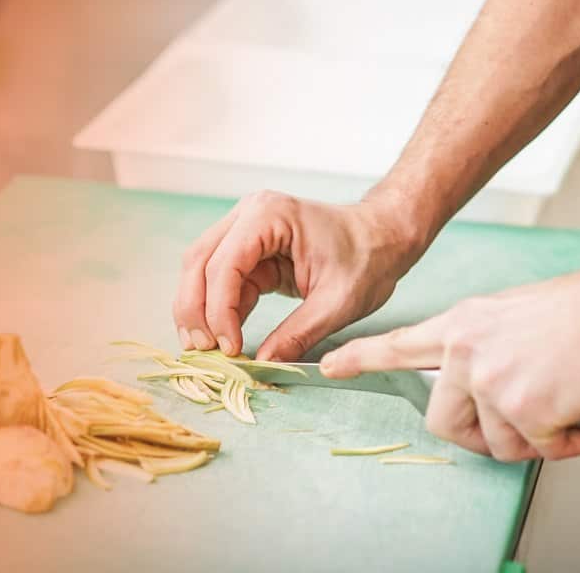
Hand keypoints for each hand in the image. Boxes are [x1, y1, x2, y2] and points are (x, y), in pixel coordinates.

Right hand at [172, 190, 423, 360]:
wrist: (383, 237)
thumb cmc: (368, 258)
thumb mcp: (338, 303)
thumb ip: (299, 334)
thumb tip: (264, 363)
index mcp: (270, 215)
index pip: (224, 264)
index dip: (218, 309)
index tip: (228, 347)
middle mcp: (249, 214)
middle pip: (200, 262)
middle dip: (195, 309)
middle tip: (202, 350)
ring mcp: (245, 229)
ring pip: (201, 270)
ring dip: (198, 309)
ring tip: (203, 347)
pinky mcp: (249, 249)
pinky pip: (221, 279)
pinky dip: (217, 309)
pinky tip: (222, 337)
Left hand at [319, 269, 579, 460]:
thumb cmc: (578, 311)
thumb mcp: (509, 314)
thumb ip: (484, 348)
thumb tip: (490, 391)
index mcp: (460, 326)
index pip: (397, 344)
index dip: (360, 358)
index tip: (328, 366)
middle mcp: (464, 354)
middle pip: (443, 421)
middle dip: (479, 437)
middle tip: (518, 431)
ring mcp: (490, 383)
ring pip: (496, 443)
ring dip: (535, 441)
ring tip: (566, 413)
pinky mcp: (523, 409)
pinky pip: (539, 449)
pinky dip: (569, 443)